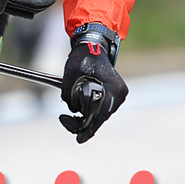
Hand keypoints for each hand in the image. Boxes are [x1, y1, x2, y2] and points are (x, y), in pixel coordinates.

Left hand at [58, 25, 125, 142]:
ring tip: (68, 116)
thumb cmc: (83, 57)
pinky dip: (89, 112)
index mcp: (113, 89)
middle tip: (65, 120)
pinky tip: (77, 113)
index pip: (100, 115)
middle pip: (101, 117)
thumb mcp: (71, 75)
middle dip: (83, 123)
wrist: (93, 45)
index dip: (88, 128)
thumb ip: (69, 95)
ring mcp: (118, 95)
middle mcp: (119, 94)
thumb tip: (72, 110)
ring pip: (100, 114)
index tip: (79, 138)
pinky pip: (100, 109)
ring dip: (86, 117)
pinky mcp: (113, 95)